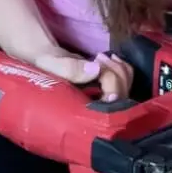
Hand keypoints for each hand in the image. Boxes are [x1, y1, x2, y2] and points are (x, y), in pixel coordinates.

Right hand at [17, 47, 133, 102]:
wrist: (46, 61)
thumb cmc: (45, 68)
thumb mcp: (51, 66)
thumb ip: (70, 69)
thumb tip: (95, 69)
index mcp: (83, 115)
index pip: (107, 107)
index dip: (111, 89)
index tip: (101, 70)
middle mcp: (97, 112)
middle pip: (121, 97)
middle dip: (114, 72)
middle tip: (97, 58)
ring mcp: (106, 101)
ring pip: (126, 88)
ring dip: (119, 68)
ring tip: (99, 57)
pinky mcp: (110, 90)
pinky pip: (126, 81)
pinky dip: (123, 67)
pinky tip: (111, 59)